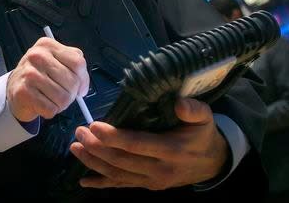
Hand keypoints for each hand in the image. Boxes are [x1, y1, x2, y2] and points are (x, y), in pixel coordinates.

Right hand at [6, 37, 88, 121]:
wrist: (15, 86)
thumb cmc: (39, 75)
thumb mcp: (56, 61)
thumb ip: (74, 67)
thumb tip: (83, 87)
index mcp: (48, 45)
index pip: (78, 63)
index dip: (83, 79)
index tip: (79, 86)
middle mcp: (37, 56)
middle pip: (72, 82)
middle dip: (70, 93)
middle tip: (61, 93)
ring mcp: (29, 73)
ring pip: (63, 97)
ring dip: (60, 104)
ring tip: (51, 98)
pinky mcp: (23, 91)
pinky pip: (50, 108)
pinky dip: (50, 111)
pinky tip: (43, 104)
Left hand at [69, 98, 229, 189]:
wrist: (214, 163)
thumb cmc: (203, 135)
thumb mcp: (205, 118)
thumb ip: (194, 110)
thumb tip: (180, 103)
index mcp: (171, 150)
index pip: (137, 144)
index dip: (114, 137)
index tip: (94, 126)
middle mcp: (159, 169)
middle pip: (122, 160)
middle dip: (97, 147)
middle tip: (79, 132)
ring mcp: (152, 181)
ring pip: (117, 174)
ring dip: (93, 162)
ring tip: (75, 148)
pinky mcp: (147, 185)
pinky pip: (121, 185)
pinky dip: (101, 183)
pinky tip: (84, 180)